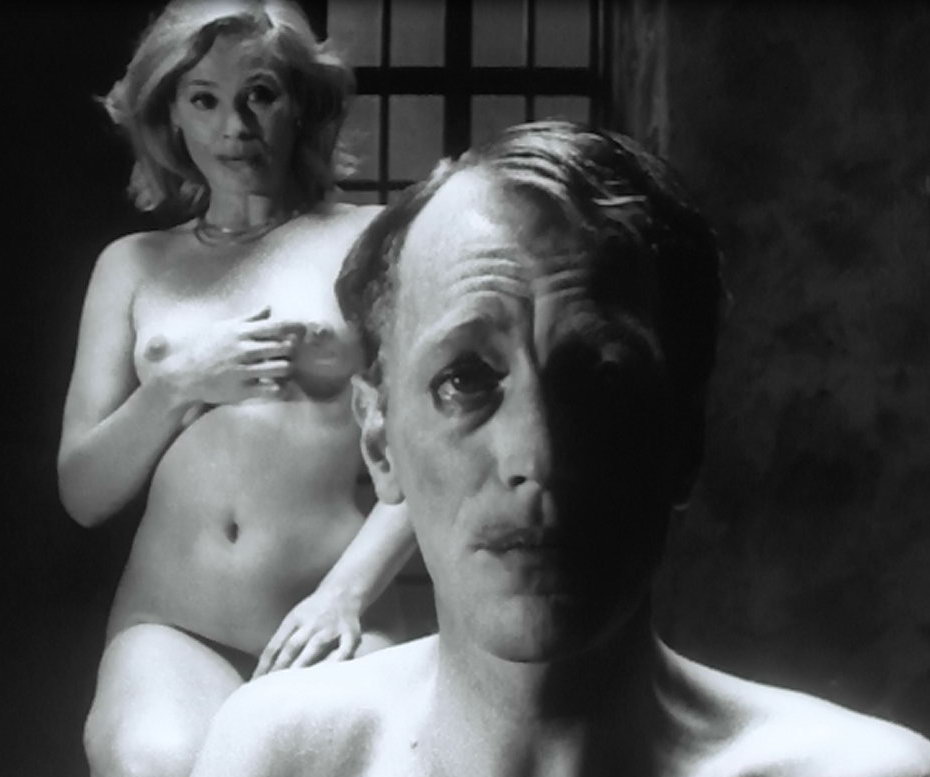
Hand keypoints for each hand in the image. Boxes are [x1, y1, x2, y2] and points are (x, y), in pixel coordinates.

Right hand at [155, 306, 306, 406]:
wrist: (180, 373)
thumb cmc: (202, 347)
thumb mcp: (223, 327)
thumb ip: (249, 319)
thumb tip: (269, 307)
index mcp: (241, 332)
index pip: (277, 326)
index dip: (295, 327)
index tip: (304, 329)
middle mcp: (244, 350)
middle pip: (284, 348)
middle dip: (291, 351)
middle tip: (289, 353)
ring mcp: (243, 370)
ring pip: (282, 368)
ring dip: (288, 369)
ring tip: (283, 369)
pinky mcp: (242, 390)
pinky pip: (272, 389)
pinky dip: (281, 388)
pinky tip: (278, 386)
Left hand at [252, 589, 361, 677]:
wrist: (343, 592)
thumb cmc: (314, 611)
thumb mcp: (295, 618)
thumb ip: (283, 640)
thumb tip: (264, 669)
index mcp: (294, 619)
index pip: (275, 645)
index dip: (264, 666)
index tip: (254, 684)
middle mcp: (312, 622)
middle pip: (292, 646)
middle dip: (279, 668)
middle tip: (268, 691)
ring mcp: (331, 627)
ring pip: (315, 647)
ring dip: (302, 665)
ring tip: (292, 688)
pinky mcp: (351, 633)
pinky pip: (345, 648)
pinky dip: (338, 661)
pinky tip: (330, 675)